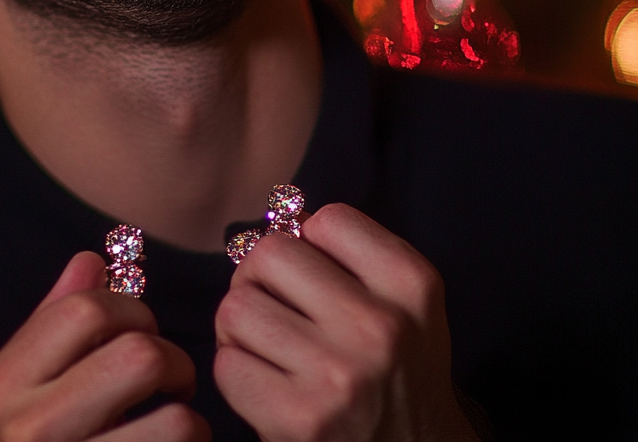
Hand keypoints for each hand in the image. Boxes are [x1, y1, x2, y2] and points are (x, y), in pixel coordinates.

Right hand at [0, 251, 210, 440]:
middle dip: (172, 360)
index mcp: (4, 386)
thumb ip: (55, 320)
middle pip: (139, 354)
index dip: (130, 309)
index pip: (86, 308)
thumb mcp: (28, 386)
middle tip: (169, 378)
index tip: (138, 329)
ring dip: (189, 421)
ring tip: (170, 426)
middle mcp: (27, 432)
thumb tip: (92, 259)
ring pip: (177, 419)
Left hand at [214, 204, 478, 441]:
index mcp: (410, 284)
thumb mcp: (402, 300)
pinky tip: (264, 381)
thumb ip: (349, 253)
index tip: (315, 272)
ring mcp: (340, 375)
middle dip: (259, 275)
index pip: (327, 218)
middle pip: (270, 254)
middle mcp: (380, 326)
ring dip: (239, 324)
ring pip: (237, 307)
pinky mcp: (301, 419)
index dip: (308, 241)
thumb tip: (276, 217)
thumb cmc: (397, 369)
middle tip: (271, 301)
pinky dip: (236, 370)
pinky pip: (227, 364)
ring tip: (265, 342)